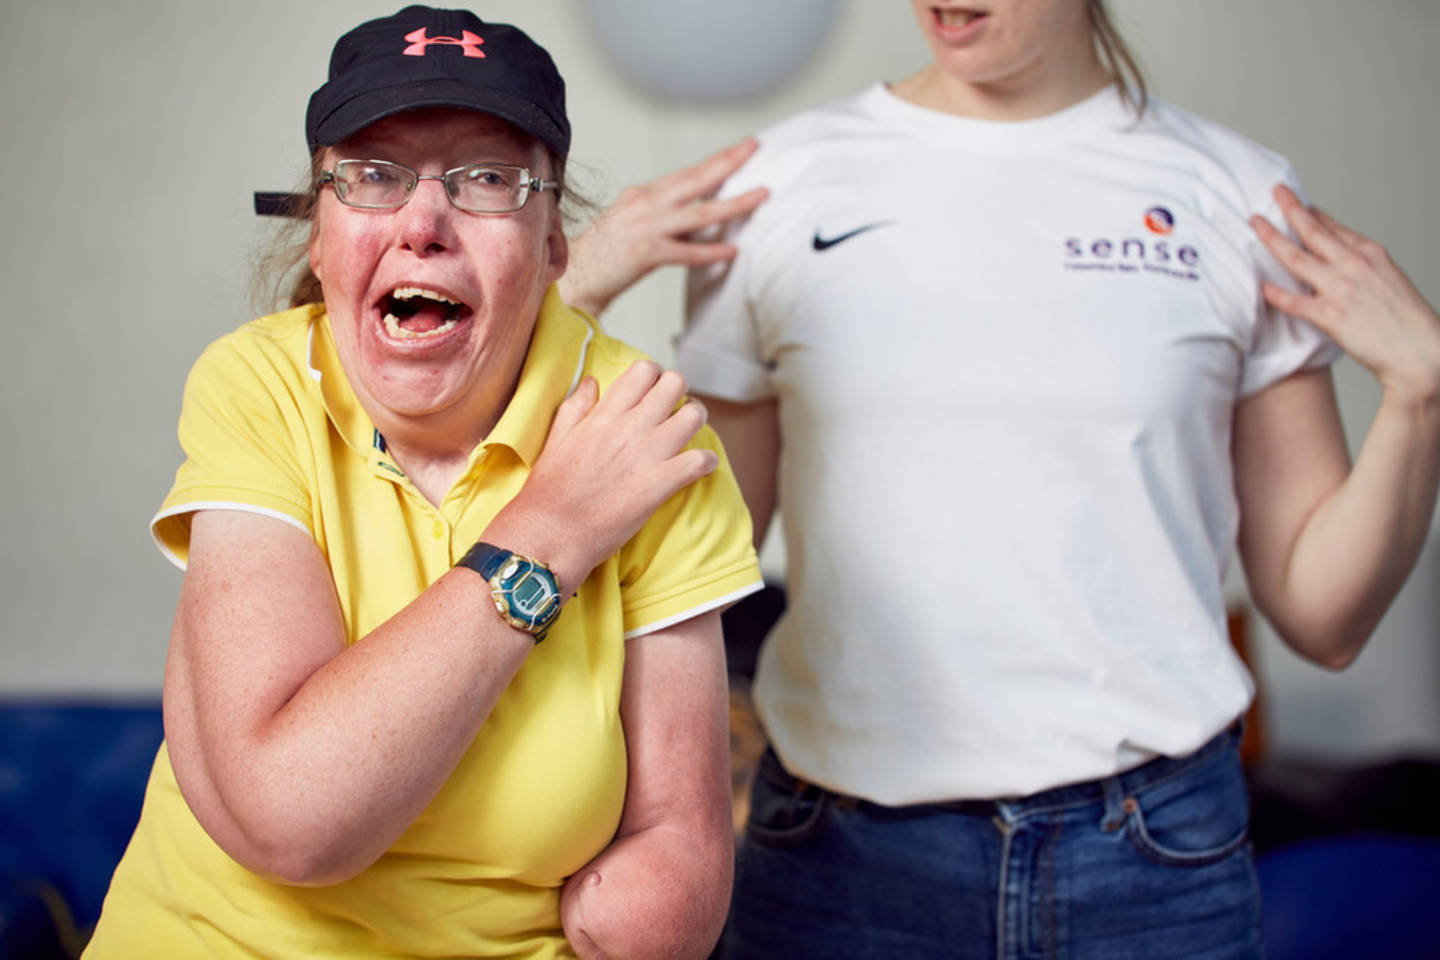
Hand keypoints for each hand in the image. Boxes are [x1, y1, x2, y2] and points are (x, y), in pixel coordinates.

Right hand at [490, 361, 717, 591]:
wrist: (551, 533)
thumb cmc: (549, 490)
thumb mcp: (556, 438)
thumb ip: (577, 406)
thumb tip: (592, 381)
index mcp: (605, 414)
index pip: (644, 370)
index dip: (655, 377)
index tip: (652, 392)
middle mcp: (629, 427)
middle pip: (675, 384)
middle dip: (679, 393)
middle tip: (674, 409)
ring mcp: (647, 454)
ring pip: (694, 416)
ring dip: (696, 421)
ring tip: (688, 433)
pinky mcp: (659, 484)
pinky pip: (699, 461)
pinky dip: (707, 462)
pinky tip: (701, 467)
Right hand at [558, 138, 768, 315]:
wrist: (574, 275)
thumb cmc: (603, 253)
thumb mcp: (632, 220)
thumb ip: (661, 212)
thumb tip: (693, 211)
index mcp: (643, 194)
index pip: (688, 172)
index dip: (717, 159)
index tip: (742, 147)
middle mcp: (646, 205)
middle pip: (695, 179)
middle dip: (728, 162)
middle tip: (754, 148)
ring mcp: (647, 228)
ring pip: (699, 213)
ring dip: (733, 204)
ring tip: (760, 196)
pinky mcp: (646, 254)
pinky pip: (686, 252)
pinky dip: (710, 251)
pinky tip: (731, 250)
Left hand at [1251, 184, 1439, 402]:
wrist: (1421, 350)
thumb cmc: (1406, 319)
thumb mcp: (1387, 278)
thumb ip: (1360, 265)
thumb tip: (1336, 257)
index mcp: (1370, 253)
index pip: (1333, 227)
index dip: (1310, 212)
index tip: (1293, 200)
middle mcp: (1354, 265)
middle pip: (1313, 231)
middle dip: (1290, 208)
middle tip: (1274, 192)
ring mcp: (1341, 288)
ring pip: (1297, 258)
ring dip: (1272, 238)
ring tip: (1255, 224)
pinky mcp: (1332, 316)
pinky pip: (1296, 302)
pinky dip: (1277, 294)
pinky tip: (1262, 286)